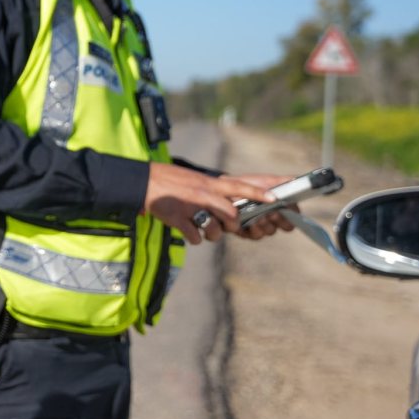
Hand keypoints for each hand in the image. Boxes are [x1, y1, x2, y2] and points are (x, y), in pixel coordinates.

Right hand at [143, 163, 276, 244]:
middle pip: (231, 215)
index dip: (258, 193)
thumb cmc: (171, 181)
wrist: (144, 182)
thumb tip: (229, 206)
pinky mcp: (178, 219)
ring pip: (215, 229)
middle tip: (225, 226)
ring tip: (203, 230)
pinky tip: (187, 231)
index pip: (240, 187)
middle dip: (232, 225)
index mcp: (209, 184)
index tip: (275, 199)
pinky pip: (195, 237)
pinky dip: (193, 238)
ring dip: (212, 234)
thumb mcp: (196, 180)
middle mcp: (203, 194)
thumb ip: (213, 191)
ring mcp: (191, 207)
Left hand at [227, 173, 298, 239]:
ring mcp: (262, 226)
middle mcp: (274, 218)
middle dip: (280, 219)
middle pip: (286, 225)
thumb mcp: (267, 180)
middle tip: (273, 212)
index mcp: (282, 205)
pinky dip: (255, 229)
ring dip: (266, 223)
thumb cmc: (249, 184)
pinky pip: (256, 235)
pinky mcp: (249, 232)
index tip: (286, 207)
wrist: (226, 188)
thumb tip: (297, 180)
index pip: (295, 214)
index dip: (293, 212)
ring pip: (271, 230)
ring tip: (260, 215)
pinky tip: (251, 222)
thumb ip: (283, 181)